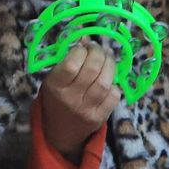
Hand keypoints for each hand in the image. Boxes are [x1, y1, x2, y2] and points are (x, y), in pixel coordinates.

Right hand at [38, 42, 119, 158]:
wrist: (60, 131)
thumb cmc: (56, 98)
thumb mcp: (53, 78)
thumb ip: (67, 58)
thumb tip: (86, 37)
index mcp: (55, 87)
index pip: (71, 65)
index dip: (81, 51)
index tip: (82, 47)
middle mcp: (71, 99)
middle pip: (92, 70)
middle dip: (98, 53)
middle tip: (98, 49)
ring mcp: (87, 110)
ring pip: (105, 82)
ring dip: (109, 65)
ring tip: (107, 58)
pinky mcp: (100, 118)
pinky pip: (114, 96)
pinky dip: (114, 84)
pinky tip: (108, 80)